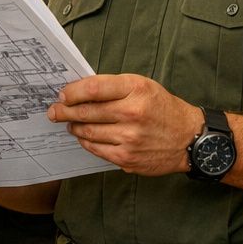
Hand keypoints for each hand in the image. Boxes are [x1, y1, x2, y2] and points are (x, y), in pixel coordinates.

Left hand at [48, 73, 202, 175]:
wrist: (188, 138)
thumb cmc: (163, 108)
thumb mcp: (143, 86)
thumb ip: (113, 87)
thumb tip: (79, 91)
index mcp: (136, 89)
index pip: (92, 88)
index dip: (71, 92)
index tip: (62, 95)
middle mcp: (132, 113)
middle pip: (86, 111)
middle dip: (64, 111)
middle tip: (54, 111)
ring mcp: (129, 137)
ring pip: (87, 131)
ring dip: (74, 127)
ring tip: (70, 123)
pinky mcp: (127, 157)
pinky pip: (96, 149)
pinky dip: (86, 141)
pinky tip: (84, 136)